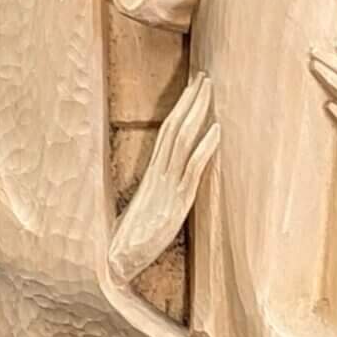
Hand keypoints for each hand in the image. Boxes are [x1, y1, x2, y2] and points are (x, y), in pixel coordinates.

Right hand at [109, 72, 219, 284]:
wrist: (119, 259)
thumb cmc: (131, 239)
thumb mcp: (148, 210)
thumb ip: (159, 194)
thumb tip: (169, 183)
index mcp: (151, 174)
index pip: (167, 133)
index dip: (180, 109)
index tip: (192, 89)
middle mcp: (158, 174)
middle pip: (174, 127)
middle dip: (190, 100)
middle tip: (203, 76)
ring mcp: (167, 186)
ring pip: (181, 140)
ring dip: (196, 112)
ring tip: (208, 89)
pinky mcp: (176, 203)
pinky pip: (191, 169)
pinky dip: (203, 148)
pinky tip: (217, 130)